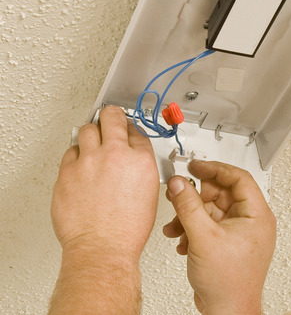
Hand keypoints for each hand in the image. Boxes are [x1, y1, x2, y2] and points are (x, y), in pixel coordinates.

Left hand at [51, 105, 158, 259]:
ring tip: (92, 141)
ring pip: (86, 130)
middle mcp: (114, 155)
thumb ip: (141, 168)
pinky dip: (75, 155)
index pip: (136, 131)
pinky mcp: (67, 172)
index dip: (131, 129)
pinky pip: (69, 152)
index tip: (127, 130)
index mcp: (140, 160)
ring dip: (91, 133)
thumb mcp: (149, 193)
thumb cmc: (127, 229)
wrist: (103, 247)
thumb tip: (132, 160)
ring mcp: (88, 162)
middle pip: (111, 117)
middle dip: (111, 116)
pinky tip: (81, 163)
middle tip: (109, 117)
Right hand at [163, 161, 275, 314]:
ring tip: (176, 225)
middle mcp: (252, 221)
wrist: (228, 311)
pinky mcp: (228, 244)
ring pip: (212, 210)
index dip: (214, 169)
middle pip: (222, 193)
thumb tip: (180, 183)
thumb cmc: (229, 282)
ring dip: (190, 215)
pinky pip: (209, 225)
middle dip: (196, 196)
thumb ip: (188, 205)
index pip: (238, 178)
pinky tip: (183, 240)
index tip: (195, 166)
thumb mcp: (203, 236)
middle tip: (178, 194)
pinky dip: (194, 229)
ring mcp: (240, 233)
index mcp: (257, 214)